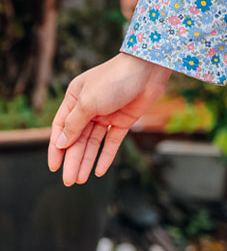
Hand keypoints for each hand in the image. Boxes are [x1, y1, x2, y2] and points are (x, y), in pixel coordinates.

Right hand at [48, 53, 172, 185]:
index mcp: (75, 98)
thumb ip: (74, 124)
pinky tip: (99, 170)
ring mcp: (106, 114)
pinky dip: (106, 155)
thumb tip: (61, 143)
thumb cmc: (114, 79)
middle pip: (77, 138)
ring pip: (93, 142)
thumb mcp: (88, 102)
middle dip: (72, 159)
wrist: (147, 69)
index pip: (61, 127)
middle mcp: (89, 107)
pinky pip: (112, 141)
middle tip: (68, 180)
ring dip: (86, 160)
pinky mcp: (123, 120)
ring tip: (80, 179)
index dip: (56, 148)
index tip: (54, 167)